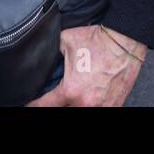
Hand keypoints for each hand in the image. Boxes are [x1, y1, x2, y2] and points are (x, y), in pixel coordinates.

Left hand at [27, 25, 144, 106]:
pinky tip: (87, 100)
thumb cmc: (98, 41)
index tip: (29, 104)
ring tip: (71, 98)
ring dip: (73, 105)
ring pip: (79, 112)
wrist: (124, 42)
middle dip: (56, 104)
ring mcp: (101, 107)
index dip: (33, 105)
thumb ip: (52, 52)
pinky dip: (91, 106)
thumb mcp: (65, 41)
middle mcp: (85, 103)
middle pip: (62, 111)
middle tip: (53, 98)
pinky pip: (99, 110)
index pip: (44, 106)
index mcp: (70, 90)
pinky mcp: (114, 106)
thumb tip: (44, 54)